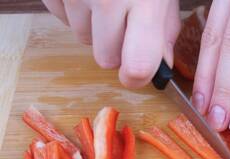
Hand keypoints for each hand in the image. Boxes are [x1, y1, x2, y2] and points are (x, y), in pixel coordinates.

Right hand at [42, 0, 180, 88]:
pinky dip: (73, 9)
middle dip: (116, 49)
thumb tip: (160, 68)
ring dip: (95, 27)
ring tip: (107, 0)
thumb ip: (166, 32)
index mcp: (146, 4)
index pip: (138, 66)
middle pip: (106, 59)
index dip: (137, 76)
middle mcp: (109, 0)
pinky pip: (61, 16)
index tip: (137, 72)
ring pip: (82, 39)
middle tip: (124, 22)